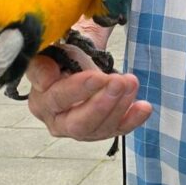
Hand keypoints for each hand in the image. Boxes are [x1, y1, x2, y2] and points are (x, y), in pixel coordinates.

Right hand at [26, 44, 152, 140]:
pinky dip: (133, 119)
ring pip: (101, 128)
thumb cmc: (60, 58)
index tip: (99, 76)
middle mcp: (58, 123)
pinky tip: (144, 107)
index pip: (58, 100)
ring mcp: (82, 131)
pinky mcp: (102, 131)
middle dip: (102, 103)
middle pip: (79, 124)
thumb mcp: (47, 53)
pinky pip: (119, 129)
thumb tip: (46, 78)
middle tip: (119, 81)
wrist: (76, 62)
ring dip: (120, 105)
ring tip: (131, 82)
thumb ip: (42, 65)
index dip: (79, 89)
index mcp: (41, 103)